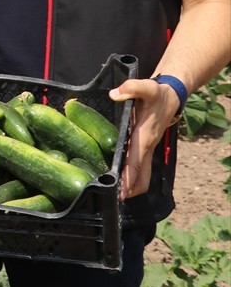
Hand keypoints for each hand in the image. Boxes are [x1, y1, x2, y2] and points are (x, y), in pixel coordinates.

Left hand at [109, 78, 181, 198]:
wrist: (172, 95)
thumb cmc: (158, 94)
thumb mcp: (147, 87)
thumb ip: (131, 88)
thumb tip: (115, 94)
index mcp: (144, 138)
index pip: (135, 163)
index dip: (128, 178)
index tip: (120, 193)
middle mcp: (146, 147)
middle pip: (141, 177)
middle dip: (129, 190)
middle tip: (113, 200)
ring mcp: (147, 148)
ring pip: (143, 175)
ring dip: (132, 186)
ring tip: (116, 195)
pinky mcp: (146, 146)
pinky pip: (141, 167)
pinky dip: (133, 176)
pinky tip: (121, 178)